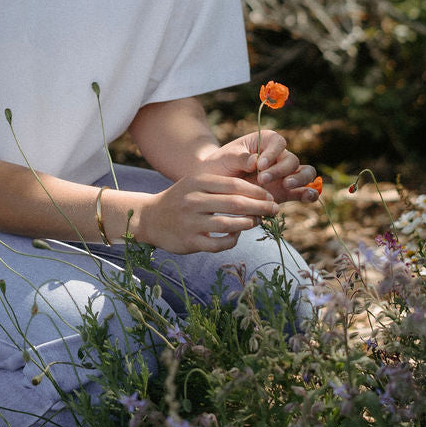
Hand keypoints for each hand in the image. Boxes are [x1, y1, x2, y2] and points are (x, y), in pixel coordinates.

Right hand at [134, 149, 279, 253]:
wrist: (150, 218)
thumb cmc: (181, 199)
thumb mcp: (195, 184)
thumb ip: (221, 186)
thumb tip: (258, 192)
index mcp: (197, 182)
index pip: (234, 185)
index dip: (256, 191)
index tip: (270, 196)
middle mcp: (193, 201)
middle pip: (235, 204)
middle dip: (260, 207)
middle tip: (274, 210)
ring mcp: (190, 222)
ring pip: (229, 224)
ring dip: (248, 224)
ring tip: (257, 222)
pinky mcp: (189, 241)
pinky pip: (218, 244)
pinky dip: (232, 240)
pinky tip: (237, 236)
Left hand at [222, 130, 319, 205]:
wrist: (217, 184)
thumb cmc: (222, 164)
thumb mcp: (226, 157)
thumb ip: (240, 158)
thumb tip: (254, 161)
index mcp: (265, 141)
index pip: (278, 142)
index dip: (273, 153)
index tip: (260, 164)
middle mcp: (278, 156)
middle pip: (292, 160)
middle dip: (280, 170)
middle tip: (262, 179)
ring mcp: (284, 174)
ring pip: (305, 173)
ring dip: (299, 179)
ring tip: (286, 185)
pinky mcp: (285, 191)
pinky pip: (303, 191)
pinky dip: (309, 193)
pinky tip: (309, 197)